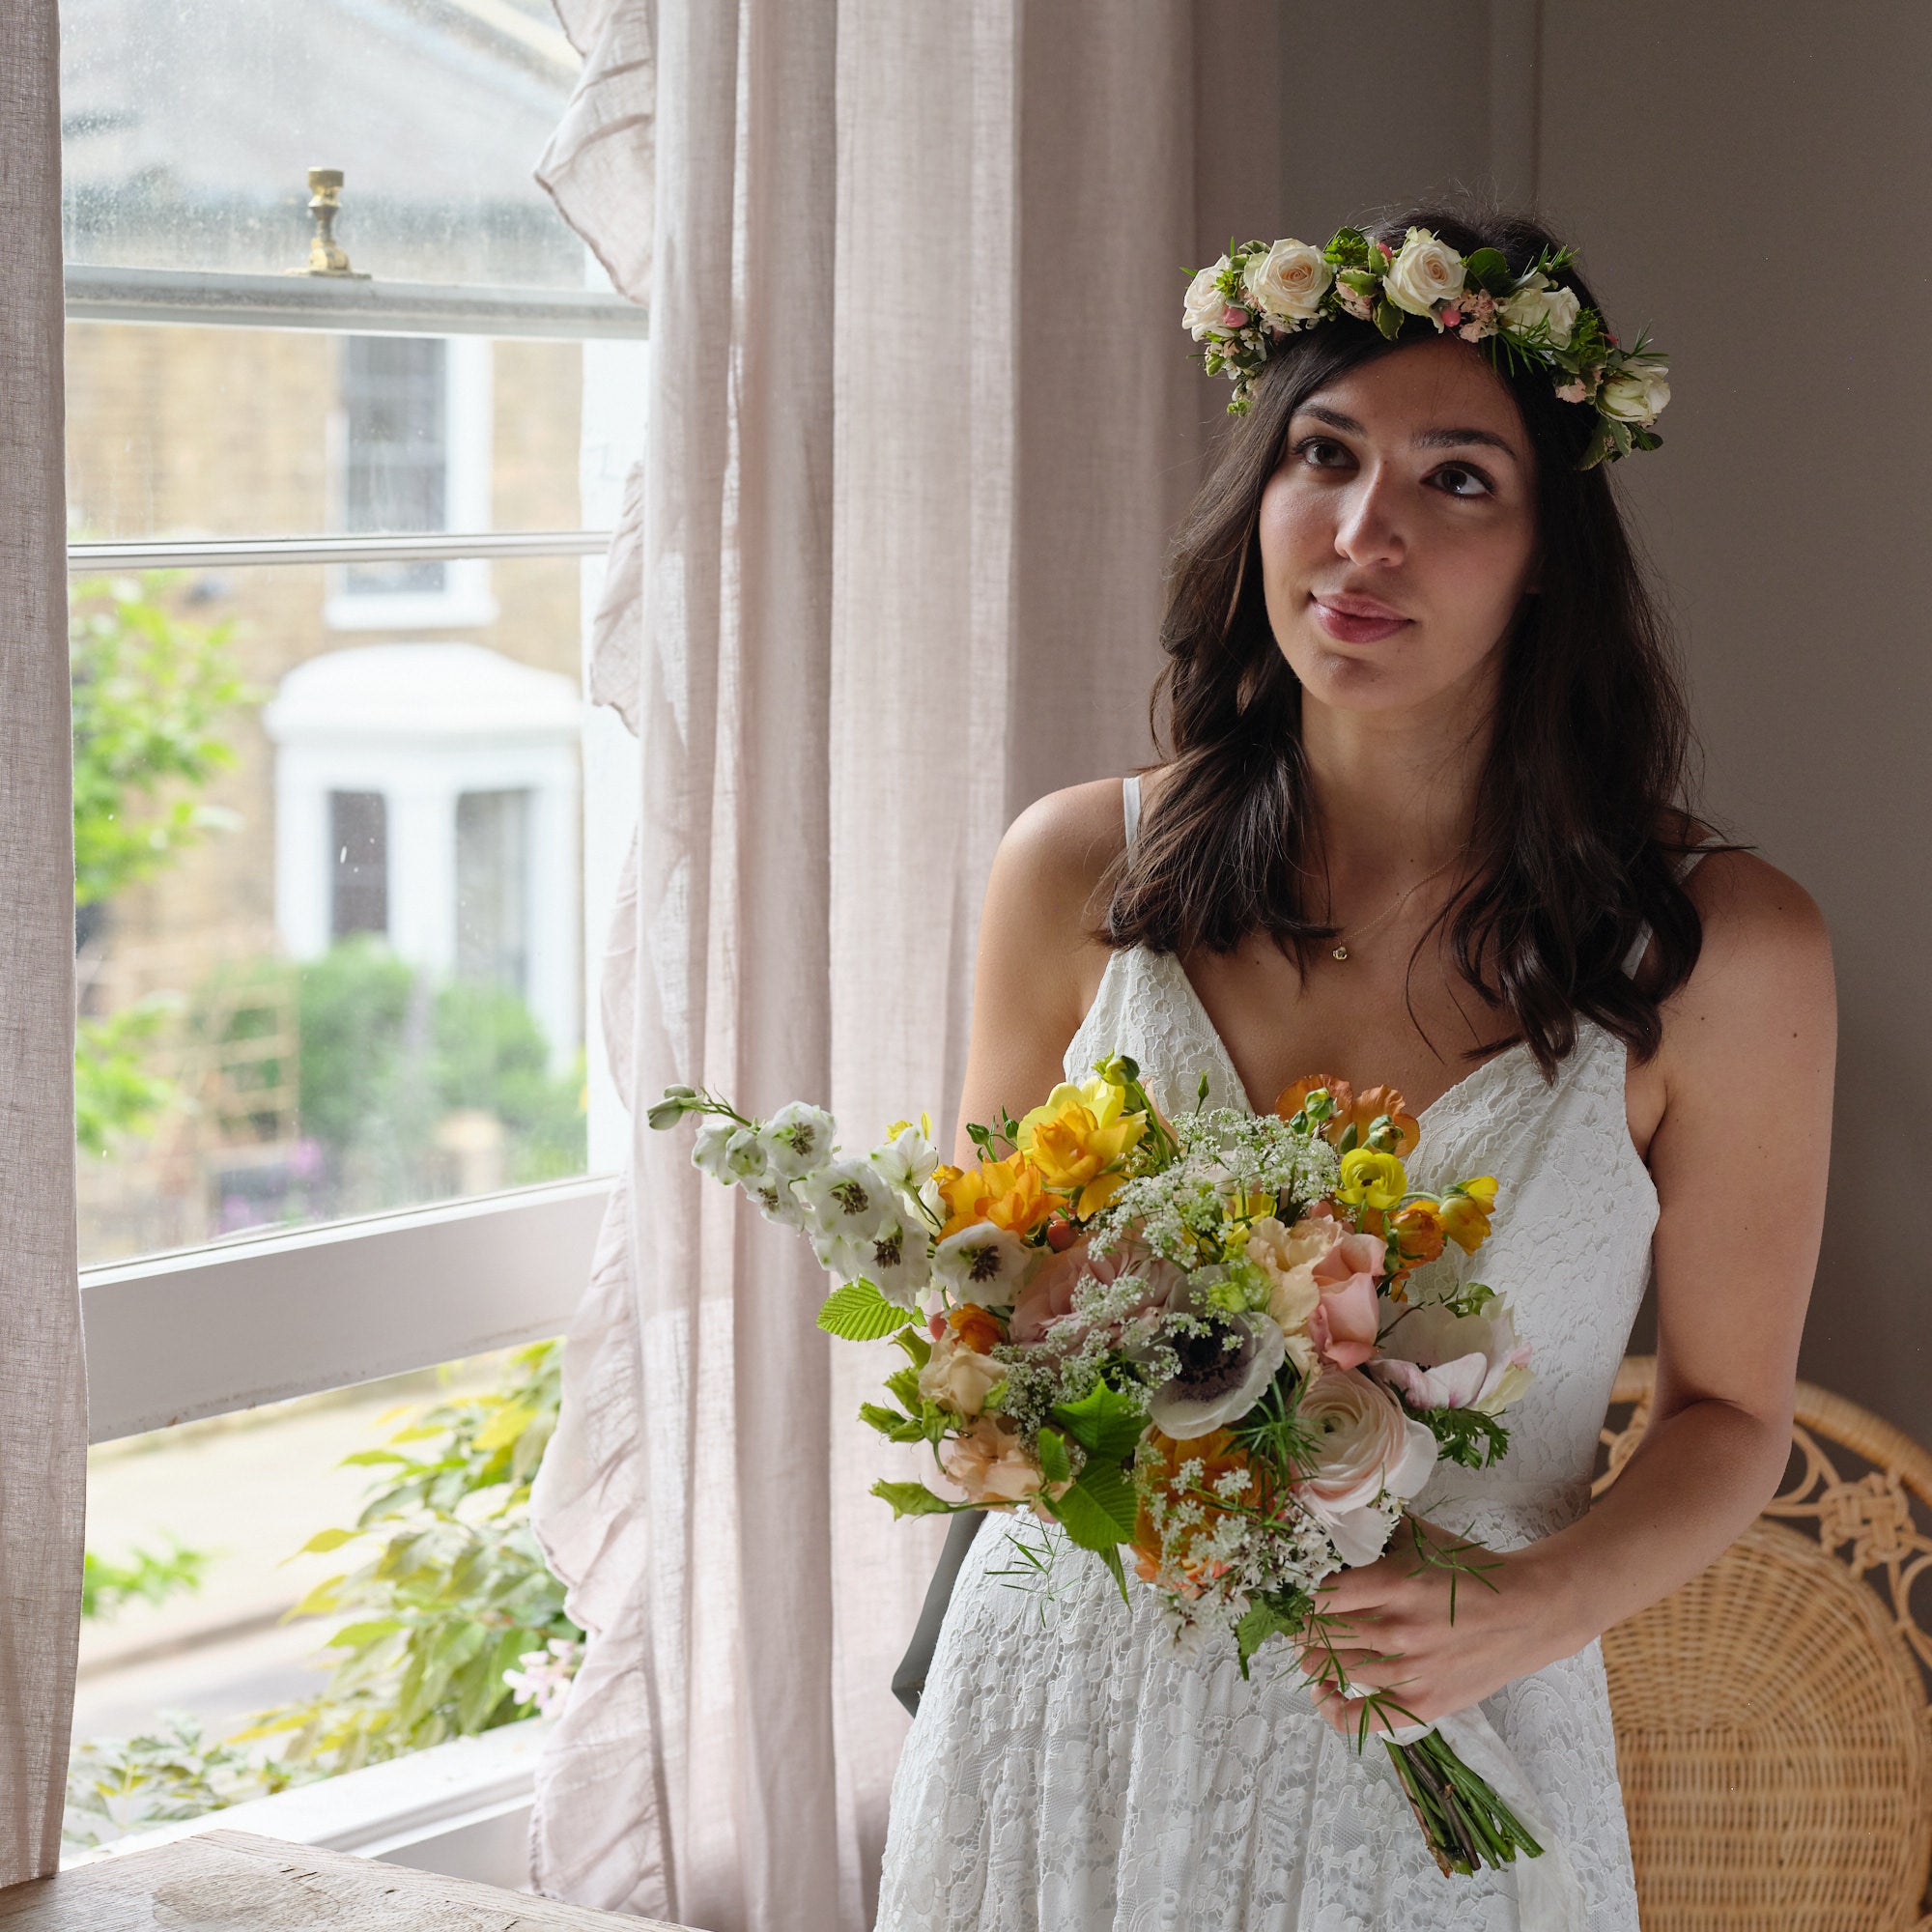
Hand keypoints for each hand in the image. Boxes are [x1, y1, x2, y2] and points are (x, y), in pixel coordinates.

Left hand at [1294, 1512, 1576, 1740]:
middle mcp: (1396, 1631)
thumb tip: (1329, 1510)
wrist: (1529, 1612)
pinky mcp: (1425, 1703)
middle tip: (1292, 1616)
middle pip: (1318, 1634)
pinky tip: (1323, 1694)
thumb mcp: (1421, 1538)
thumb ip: (1375, 1529)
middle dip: (1297, 1624)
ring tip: (1309, 1643)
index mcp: (1391, 1584)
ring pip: (1334, 1670)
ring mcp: (1410, 1672)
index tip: (1286, 1589)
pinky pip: (1365, 1719)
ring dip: (1311, 1657)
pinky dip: (1334, 1710)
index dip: (1292, 1594)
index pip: (1316, 1596)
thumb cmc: (1470, 1572)